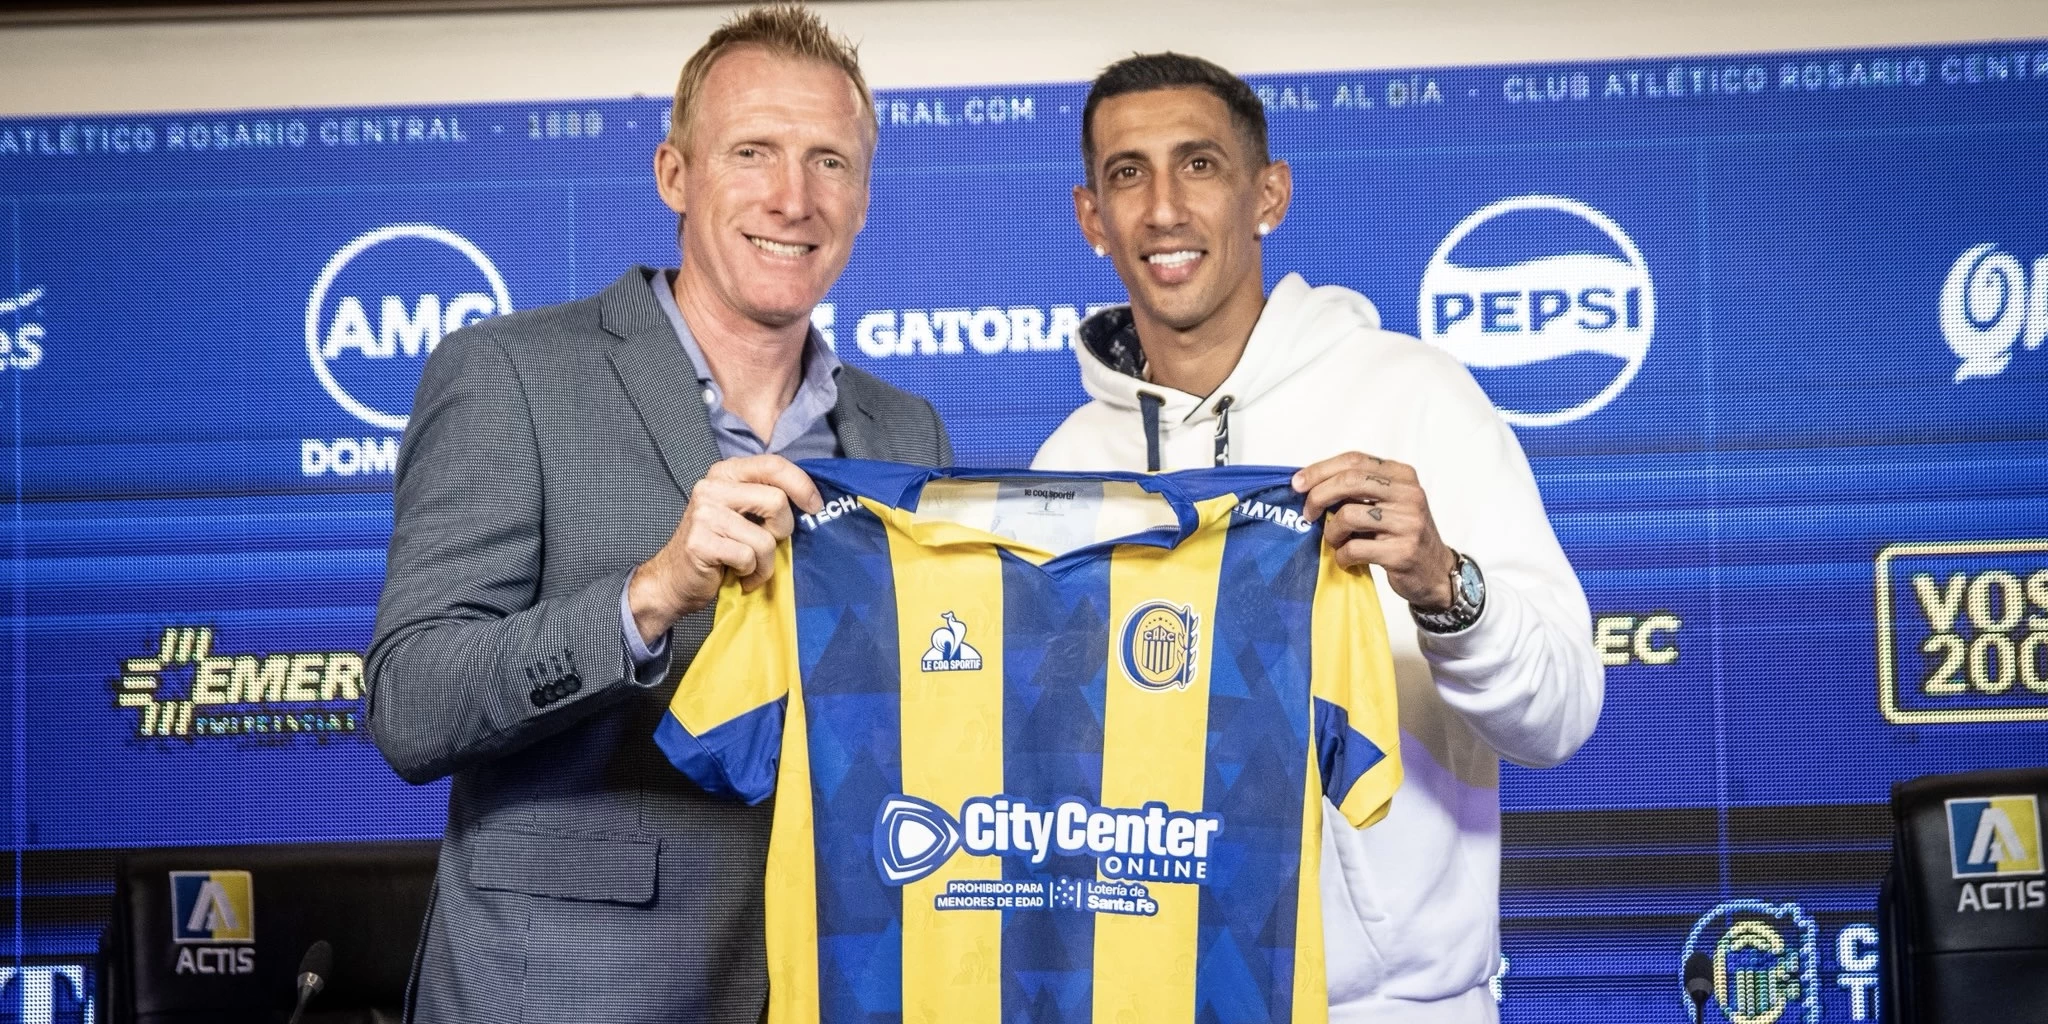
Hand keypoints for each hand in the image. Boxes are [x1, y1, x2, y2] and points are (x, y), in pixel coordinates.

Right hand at [628, 454, 822, 643]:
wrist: (675, 580)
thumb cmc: (718, 548)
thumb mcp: (743, 513)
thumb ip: (767, 498)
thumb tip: (812, 499)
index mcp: (726, 472)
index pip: (774, 464)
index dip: (802, 485)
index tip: (815, 506)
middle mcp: (712, 487)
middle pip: (776, 501)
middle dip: (782, 531)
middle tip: (767, 546)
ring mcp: (704, 513)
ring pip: (764, 538)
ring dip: (765, 562)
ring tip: (749, 567)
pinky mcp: (700, 541)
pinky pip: (748, 558)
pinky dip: (750, 573)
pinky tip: (736, 574)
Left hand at [1294, 452, 1457, 610]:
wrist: (1435, 571)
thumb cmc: (1401, 534)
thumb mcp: (1387, 502)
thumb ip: (1358, 489)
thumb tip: (1309, 482)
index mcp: (1403, 475)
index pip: (1354, 460)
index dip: (1320, 470)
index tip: (1297, 483)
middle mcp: (1409, 494)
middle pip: (1349, 481)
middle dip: (1318, 496)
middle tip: (1307, 514)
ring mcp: (1408, 523)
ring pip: (1348, 515)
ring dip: (1331, 532)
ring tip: (1334, 541)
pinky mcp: (1402, 552)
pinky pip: (1355, 548)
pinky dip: (1342, 555)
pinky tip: (1346, 559)